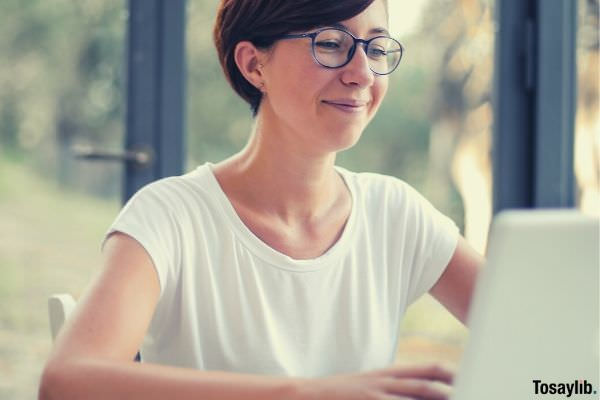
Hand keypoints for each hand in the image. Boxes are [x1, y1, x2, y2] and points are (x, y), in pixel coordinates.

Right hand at [297, 362, 455, 399]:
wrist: (306, 395)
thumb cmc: (340, 393)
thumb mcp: (367, 384)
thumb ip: (392, 387)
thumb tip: (418, 390)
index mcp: (387, 374)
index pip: (426, 369)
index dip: (450, 373)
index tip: (468, 378)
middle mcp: (385, 382)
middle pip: (427, 386)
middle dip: (451, 392)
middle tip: (473, 392)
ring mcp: (376, 395)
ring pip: (416, 396)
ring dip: (438, 398)